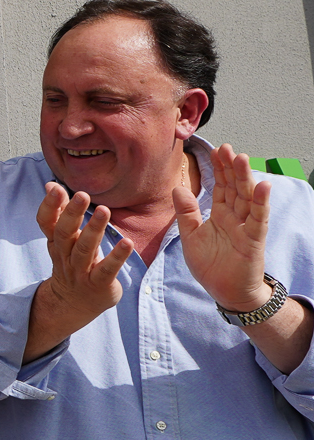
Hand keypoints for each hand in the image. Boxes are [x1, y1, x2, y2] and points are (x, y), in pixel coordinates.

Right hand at [28, 183, 133, 352]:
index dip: (49, 207)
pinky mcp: (99, 284)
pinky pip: (107, 270)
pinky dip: (116, 257)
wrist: (73, 304)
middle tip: (82, 195)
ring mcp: (81, 272)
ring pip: (84, 250)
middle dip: (72, 214)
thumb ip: (58, 214)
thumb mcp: (61, 240)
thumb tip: (50, 184)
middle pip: (65, 234)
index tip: (55, 188)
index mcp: (56, 243)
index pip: (46, 223)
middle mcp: (65, 256)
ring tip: (105, 211)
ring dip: (94, 230)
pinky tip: (127, 243)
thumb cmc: (72, 263)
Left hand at [175, 143, 271, 311]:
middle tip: (227, 148)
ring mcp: (246, 227)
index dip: (219, 169)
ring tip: (242, 159)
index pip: (221, 187)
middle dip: (231, 168)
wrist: (225, 292)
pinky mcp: (254, 240)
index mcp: (220, 214)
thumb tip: (177, 187)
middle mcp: (235, 217)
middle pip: (234, 188)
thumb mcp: (191, 236)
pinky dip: (260, 203)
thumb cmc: (210, 265)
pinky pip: (258, 219)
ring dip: (245, 179)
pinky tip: (262, 186)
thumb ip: (186, 213)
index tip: (216, 150)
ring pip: (247, 198)